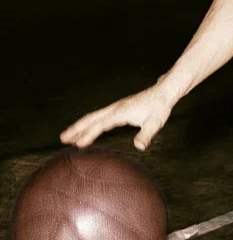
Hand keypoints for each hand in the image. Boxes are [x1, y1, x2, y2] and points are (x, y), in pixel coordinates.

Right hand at [60, 84, 174, 150]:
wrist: (163, 93)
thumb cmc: (159, 108)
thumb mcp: (155, 123)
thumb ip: (146, 135)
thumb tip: (139, 146)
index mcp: (120, 113)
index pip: (101, 125)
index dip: (89, 135)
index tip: (78, 145)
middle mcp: (115, 109)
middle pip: (91, 119)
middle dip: (76, 128)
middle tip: (62, 139)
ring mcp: (115, 107)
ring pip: (93, 116)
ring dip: (80, 125)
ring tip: (68, 136)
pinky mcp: (118, 108)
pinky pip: (99, 116)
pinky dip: (89, 122)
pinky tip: (87, 129)